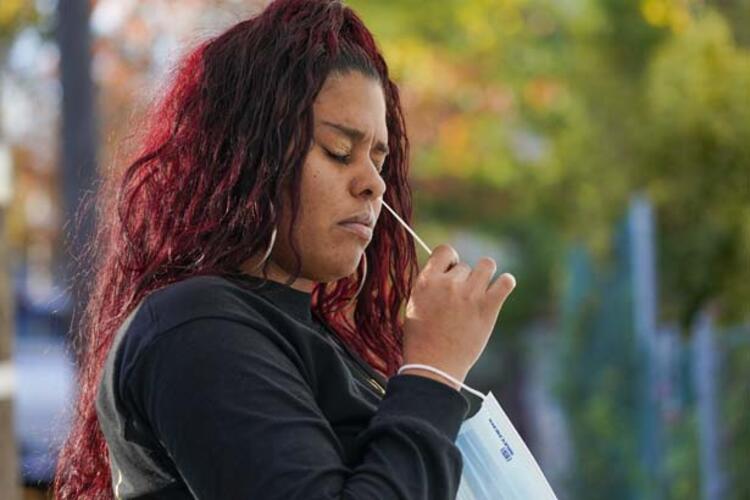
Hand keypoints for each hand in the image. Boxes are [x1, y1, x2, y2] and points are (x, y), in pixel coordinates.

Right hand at [401, 244, 515, 388]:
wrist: (433, 367)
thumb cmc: (421, 340)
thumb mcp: (415, 304)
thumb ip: (429, 284)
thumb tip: (445, 271)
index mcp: (426, 281)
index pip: (444, 250)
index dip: (450, 259)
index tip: (451, 272)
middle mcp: (448, 284)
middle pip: (465, 266)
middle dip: (464, 280)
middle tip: (460, 301)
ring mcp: (469, 295)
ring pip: (487, 265)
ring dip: (484, 276)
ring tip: (481, 291)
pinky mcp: (488, 308)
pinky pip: (506, 282)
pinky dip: (505, 283)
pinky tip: (501, 289)